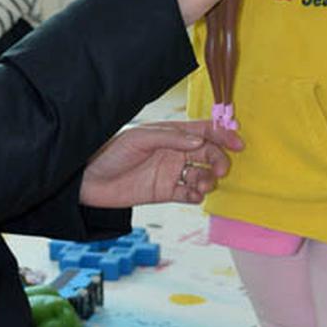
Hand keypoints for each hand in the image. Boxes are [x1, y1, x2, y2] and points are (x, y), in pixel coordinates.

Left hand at [79, 121, 243, 207]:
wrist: (88, 179)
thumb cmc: (111, 152)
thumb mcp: (140, 138)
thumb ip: (171, 138)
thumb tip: (201, 141)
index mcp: (170, 134)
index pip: (203, 131)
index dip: (223, 135)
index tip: (237, 143)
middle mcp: (174, 152)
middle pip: (208, 154)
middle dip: (218, 160)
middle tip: (219, 169)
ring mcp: (170, 173)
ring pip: (202, 175)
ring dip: (208, 180)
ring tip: (201, 184)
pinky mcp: (165, 192)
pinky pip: (189, 194)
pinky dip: (196, 195)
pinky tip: (193, 195)